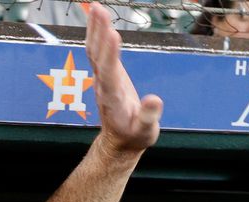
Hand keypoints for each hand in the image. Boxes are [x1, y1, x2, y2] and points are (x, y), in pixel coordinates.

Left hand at [85, 3, 162, 152]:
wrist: (119, 141)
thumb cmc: (135, 135)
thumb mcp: (146, 132)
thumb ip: (148, 116)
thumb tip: (154, 99)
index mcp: (114, 99)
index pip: (110, 74)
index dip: (111, 55)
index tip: (113, 35)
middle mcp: (103, 85)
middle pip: (99, 57)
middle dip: (100, 34)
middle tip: (100, 11)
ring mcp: (101, 78)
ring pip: (94, 51)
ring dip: (94, 28)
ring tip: (95, 6)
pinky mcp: (104, 72)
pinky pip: (97, 50)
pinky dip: (96, 32)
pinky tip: (96, 16)